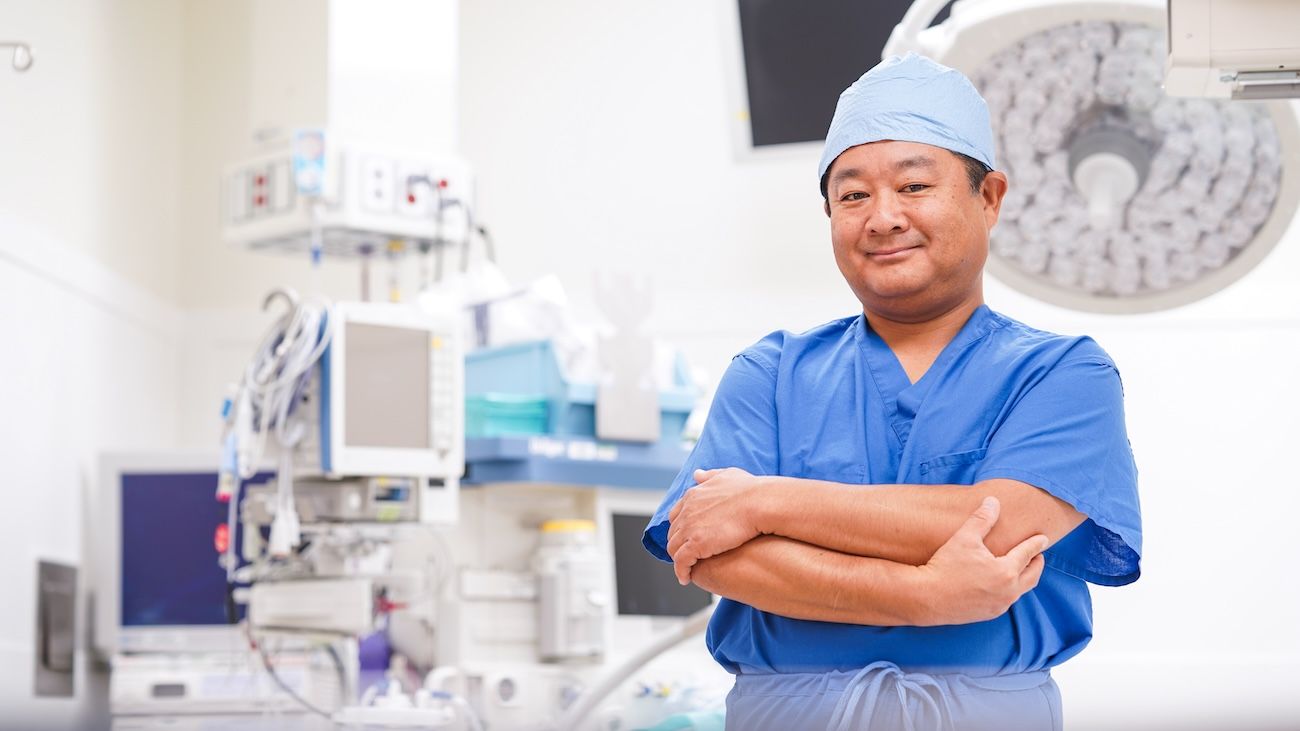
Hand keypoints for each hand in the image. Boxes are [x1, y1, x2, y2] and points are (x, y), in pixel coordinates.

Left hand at [666, 467, 765, 585]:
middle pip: (673, 533)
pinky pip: (681, 562)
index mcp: (693, 496)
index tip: (686, 536)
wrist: (759, 502)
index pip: (676, 515)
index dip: (680, 527)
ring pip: (674, 549)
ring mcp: (689, 528)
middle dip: (678, 544)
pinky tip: (686, 578)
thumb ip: (710, 476)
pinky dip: (681, 572)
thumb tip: (697, 474)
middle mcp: (687, 511)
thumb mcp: (727, 475)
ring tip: (685, 569)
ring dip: (678, 560)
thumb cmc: (750, 490)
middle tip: (686, 555)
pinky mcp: (696, 545)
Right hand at [913, 496, 1047, 625]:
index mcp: (1006, 571)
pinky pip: (1007, 601)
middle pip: (1032, 576)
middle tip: (1037, 555)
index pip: (1027, 554)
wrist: (927, 597)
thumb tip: (993, 501)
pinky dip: (1011, 590)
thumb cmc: (945, 565)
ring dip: (1025, 578)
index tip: (1043, 539)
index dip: (1036, 544)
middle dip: (1037, 564)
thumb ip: (982, 519)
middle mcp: (1008, 591)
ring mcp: (999, 605)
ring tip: (1022, 569)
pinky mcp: (989, 614)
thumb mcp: (964, 537)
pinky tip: (1003, 585)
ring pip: (1021, 590)